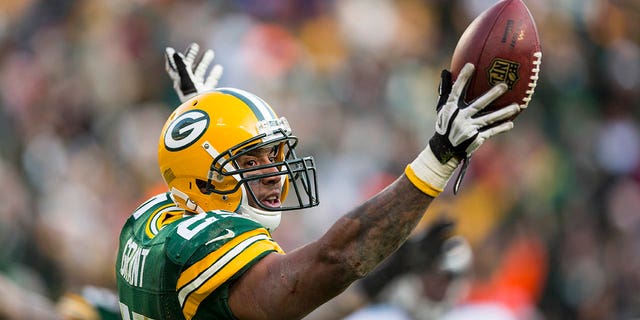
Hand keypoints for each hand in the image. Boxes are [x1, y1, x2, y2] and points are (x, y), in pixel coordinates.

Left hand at [165, 42, 223, 102]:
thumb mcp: (186, 78)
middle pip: (188, 67)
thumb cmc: (193, 96)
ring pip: (200, 72)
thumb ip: (181, 66)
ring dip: (204, 61)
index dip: (170, 59)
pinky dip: (214, 73)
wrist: (204, 113)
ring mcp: (198, 89)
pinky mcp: (207, 93)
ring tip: (210, 52)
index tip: (169, 50)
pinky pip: (211, 81)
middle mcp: (188, 84)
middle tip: (195, 45)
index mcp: (180, 81)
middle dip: (191, 55)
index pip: (173, 68)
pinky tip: (219, 67)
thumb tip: (174, 52)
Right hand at [405, 63, 519, 195]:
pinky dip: (501, 128)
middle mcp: (459, 118)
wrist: (445, 150)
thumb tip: (445, 71)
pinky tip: (511, 124)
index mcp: (450, 108)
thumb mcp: (442, 109)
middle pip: (478, 104)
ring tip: (516, 107)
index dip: (463, 78)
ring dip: (503, 113)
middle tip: (504, 85)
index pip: (457, 91)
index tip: (471, 65)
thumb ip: (445, 91)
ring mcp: (468, 129)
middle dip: (491, 95)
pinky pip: (491, 132)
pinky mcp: (475, 138)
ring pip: (489, 118)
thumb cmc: (445, 125)